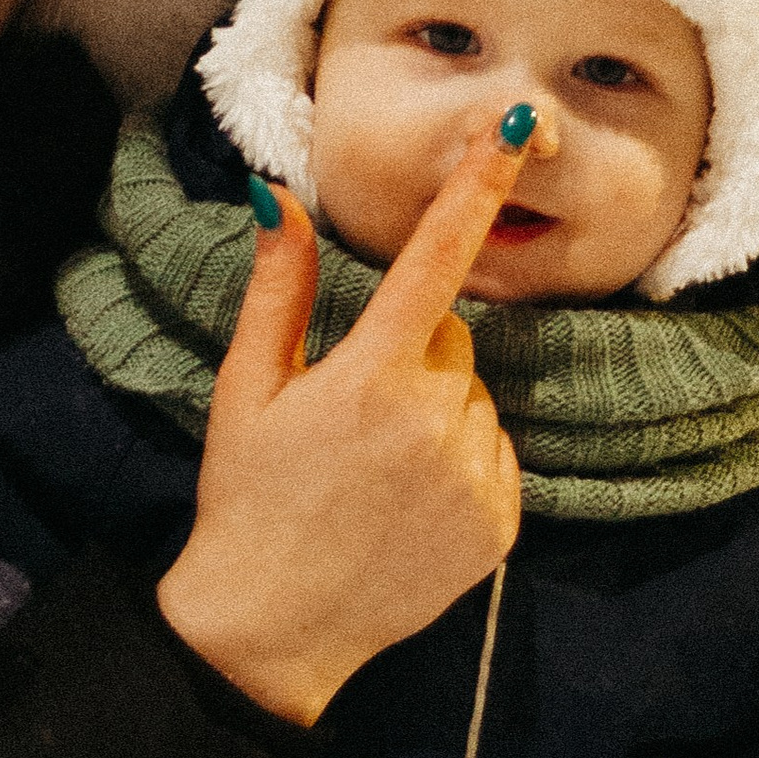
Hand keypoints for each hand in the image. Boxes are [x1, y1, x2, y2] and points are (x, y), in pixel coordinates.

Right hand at [155, 132, 527, 724]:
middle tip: (348, 416)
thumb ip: (279, 288)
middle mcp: (435, 421)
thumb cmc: (246, 501)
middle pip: (450, 338)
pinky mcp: (501, 523)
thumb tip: (284, 197)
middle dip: (410, 355)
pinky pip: (496, 455)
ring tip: (374, 473)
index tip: (512, 128)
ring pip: (474, 399)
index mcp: (370, 377)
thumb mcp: (247, 390)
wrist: (270, 629)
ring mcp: (474, 475)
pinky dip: (461, 466)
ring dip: (437, 415)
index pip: (436, 258)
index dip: (476, 187)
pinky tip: (406, 505)